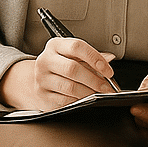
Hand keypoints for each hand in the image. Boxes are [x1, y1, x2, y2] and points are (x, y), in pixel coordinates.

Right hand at [0, 39, 117, 111]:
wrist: (39, 77)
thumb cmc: (61, 64)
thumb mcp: (74, 55)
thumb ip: (91, 57)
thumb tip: (109, 58)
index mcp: (55, 45)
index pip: (77, 47)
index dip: (95, 58)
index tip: (108, 70)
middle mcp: (45, 60)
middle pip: (73, 69)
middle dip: (94, 80)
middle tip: (106, 87)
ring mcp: (41, 79)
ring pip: (69, 87)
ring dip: (88, 93)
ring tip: (99, 95)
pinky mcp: (42, 95)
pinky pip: (64, 100)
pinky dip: (78, 101)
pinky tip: (86, 100)